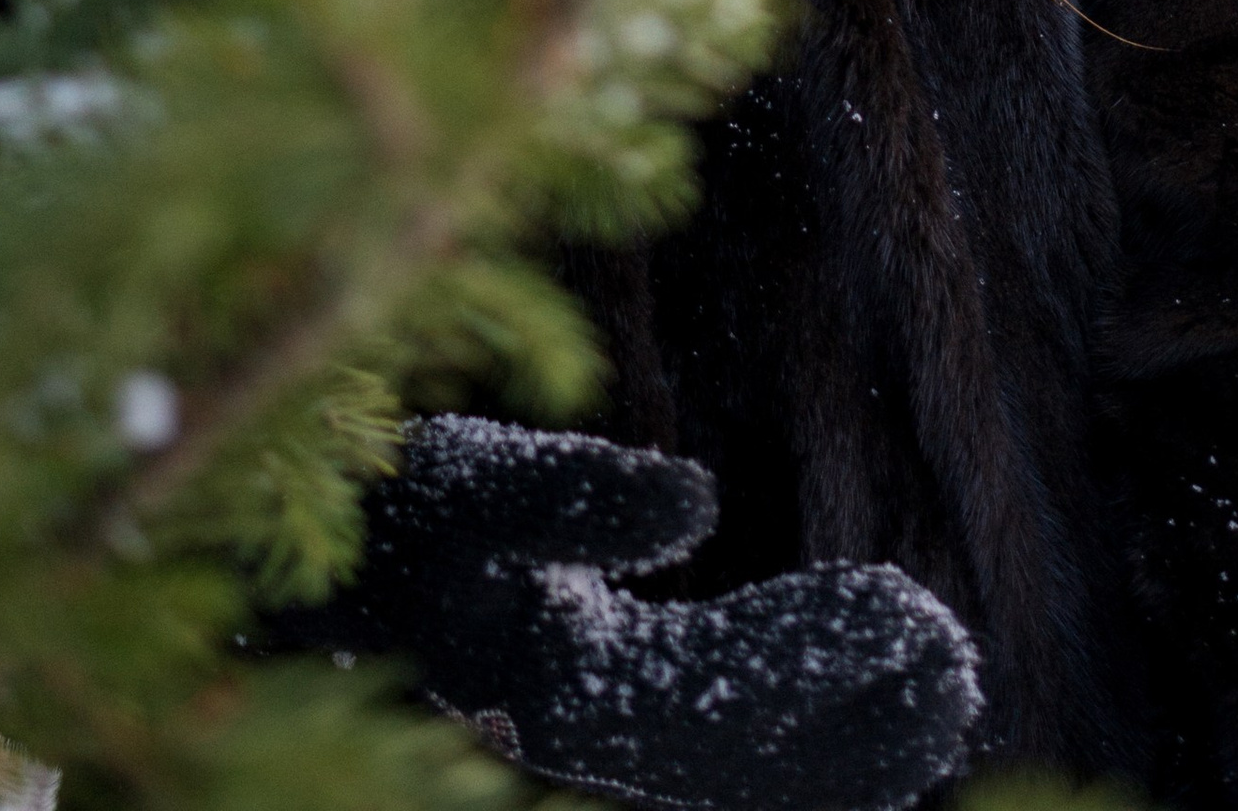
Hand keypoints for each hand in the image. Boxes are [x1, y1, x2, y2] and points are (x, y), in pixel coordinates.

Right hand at [294, 414, 981, 810]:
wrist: (278, 567)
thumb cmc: (374, 515)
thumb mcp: (461, 483)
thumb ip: (571, 496)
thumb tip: (696, 498)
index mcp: (557, 690)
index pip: (725, 700)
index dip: (825, 668)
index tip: (922, 622)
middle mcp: (579, 729)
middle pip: (744, 747)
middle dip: (854, 714)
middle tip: (959, 665)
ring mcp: (581, 721)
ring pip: (728, 753)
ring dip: (833, 730)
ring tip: (935, 689)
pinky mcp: (579, 695)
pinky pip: (699, 734)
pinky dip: (780, 727)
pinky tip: (842, 708)